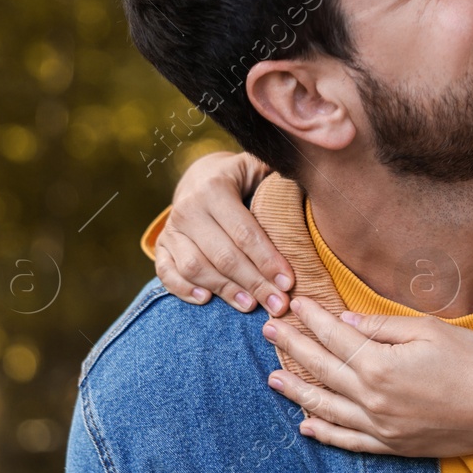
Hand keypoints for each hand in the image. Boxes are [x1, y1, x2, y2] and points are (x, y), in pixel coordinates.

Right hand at [154, 150, 291, 314]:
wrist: (199, 176)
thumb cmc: (240, 177)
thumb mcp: (257, 168)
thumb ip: (277, 176)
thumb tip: (311, 181)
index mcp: (215, 188)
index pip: (244, 232)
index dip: (267, 260)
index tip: (288, 283)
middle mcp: (188, 208)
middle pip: (223, 255)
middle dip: (254, 283)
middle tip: (277, 304)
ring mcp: (171, 228)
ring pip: (195, 267)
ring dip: (224, 290)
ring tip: (251, 305)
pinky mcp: (161, 245)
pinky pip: (166, 272)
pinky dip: (183, 289)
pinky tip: (207, 300)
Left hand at [261, 297, 472, 458]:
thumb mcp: (430, 330)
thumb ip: (384, 327)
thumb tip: (347, 322)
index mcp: (380, 366)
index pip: (335, 338)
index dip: (312, 320)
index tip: (294, 305)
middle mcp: (372, 399)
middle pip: (323, 370)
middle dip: (294, 348)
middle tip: (269, 331)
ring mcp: (380, 427)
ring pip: (326, 408)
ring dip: (297, 391)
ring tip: (273, 379)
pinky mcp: (391, 445)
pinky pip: (348, 441)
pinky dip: (324, 433)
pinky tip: (306, 425)